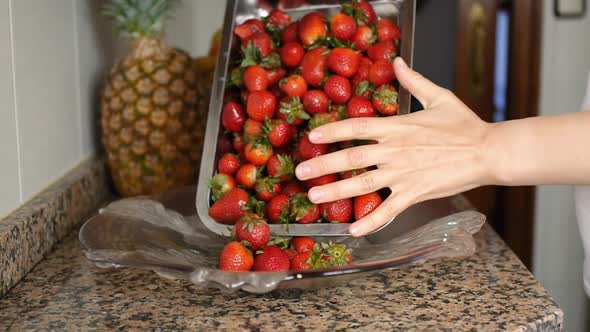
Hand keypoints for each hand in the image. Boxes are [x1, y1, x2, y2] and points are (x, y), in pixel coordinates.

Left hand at [295, 57, 495, 236]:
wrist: (488, 152)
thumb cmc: (464, 125)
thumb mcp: (439, 97)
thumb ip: (414, 81)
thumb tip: (397, 62)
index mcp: (398, 127)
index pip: (357, 126)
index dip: (332, 130)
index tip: (312, 136)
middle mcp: (394, 151)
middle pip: (351, 157)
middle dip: (323, 165)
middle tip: (300, 173)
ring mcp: (403, 174)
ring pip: (363, 184)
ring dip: (336, 191)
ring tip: (314, 197)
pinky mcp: (414, 193)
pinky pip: (388, 210)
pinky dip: (371, 221)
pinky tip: (353, 230)